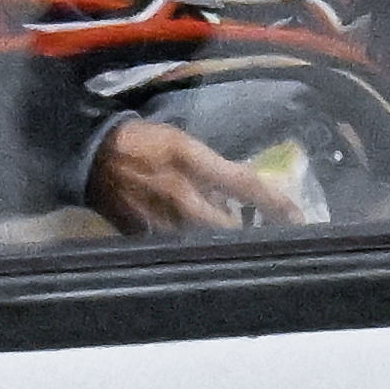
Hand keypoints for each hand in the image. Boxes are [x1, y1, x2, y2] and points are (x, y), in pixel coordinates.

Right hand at [86, 116, 280, 232]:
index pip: (244, 184)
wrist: (91, 156)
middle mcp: (179, 193)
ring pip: (203, 242)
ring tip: (230, 242)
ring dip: (220, 243)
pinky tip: (193, 241)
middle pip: (227, 226)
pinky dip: (190, 246)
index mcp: (191, 161)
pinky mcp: (143, 235)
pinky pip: (176, 246)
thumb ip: (212, 170)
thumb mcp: (182, 143)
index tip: (298, 218)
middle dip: (247, 234)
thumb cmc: (142, 142)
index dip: (274, 203)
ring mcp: (160, 218)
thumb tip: (235, 199)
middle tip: (265, 238)